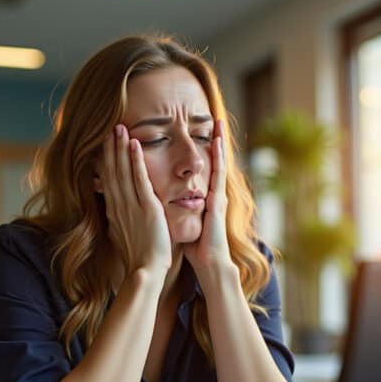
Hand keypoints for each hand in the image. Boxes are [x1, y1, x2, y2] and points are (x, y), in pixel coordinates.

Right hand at [101, 124, 171, 274]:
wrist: (145, 271)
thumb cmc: (139, 258)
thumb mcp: (124, 235)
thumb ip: (120, 221)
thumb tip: (115, 213)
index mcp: (114, 212)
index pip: (107, 180)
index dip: (105, 161)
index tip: (104, 144)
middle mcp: (119, 205)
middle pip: (112, 171)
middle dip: (110, 148)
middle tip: (109, 127)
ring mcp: (132, 206)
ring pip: (123, 171)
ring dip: (121, 148)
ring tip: (120, 128)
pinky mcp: (147, 208)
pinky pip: (140, 180)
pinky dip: (136, 161)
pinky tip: (135, 144)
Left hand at [183, 119, 232, 278]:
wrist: (208, 264)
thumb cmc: (194, 246)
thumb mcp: (183, 220)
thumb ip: (176, 208)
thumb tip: (160, 199)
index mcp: (203, 197)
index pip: (201, 168)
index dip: (200, 150)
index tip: (197, 131)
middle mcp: (212, 193)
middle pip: (212, 161)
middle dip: (214, 139)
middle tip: (215, 117)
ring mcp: (217, 196)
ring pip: (218, 163)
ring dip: (220, 142)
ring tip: (219, 122)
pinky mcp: (218, 202)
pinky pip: (218, 175)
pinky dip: (218, 158)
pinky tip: (217, 143)